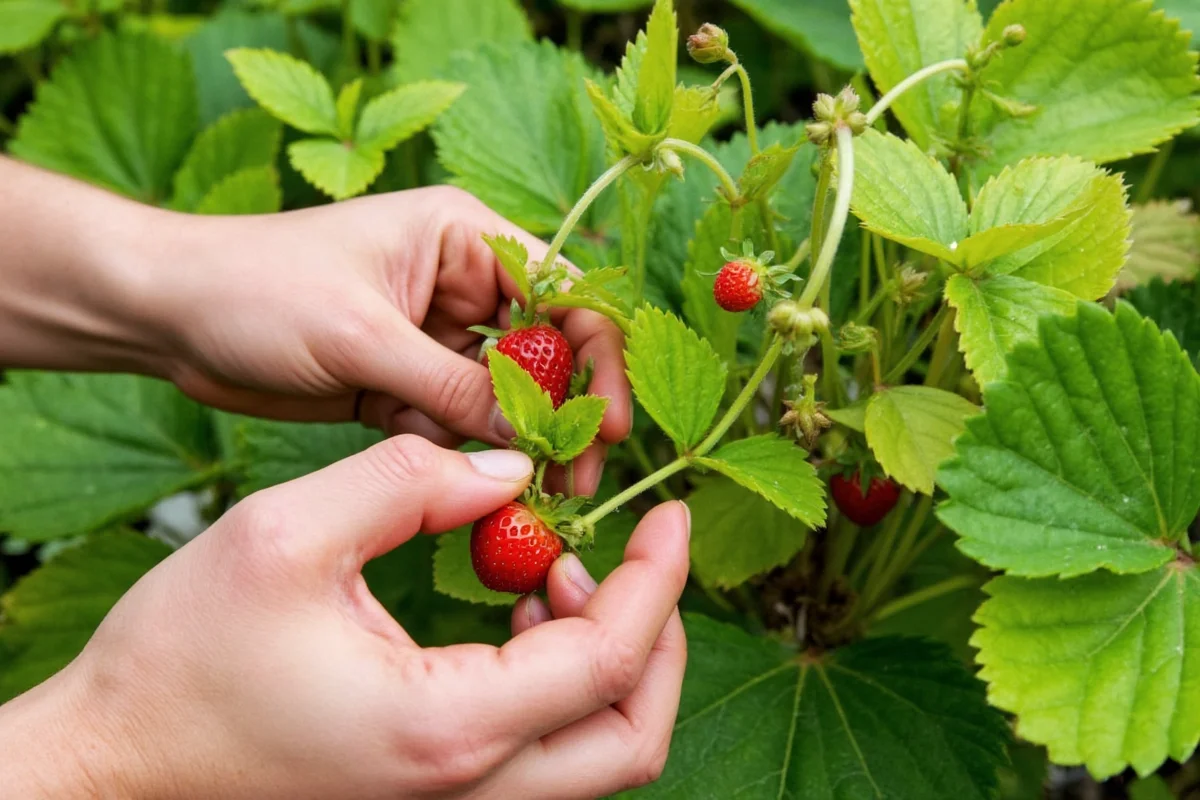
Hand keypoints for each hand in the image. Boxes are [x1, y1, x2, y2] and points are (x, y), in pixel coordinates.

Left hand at [0, 159, 627, 494]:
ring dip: (520, 447)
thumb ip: (451, 385)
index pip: (563, 293)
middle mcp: (462, 286)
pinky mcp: (406, 385)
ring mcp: (435, 340)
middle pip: (546, 353)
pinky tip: (480, 495)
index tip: (605, 424)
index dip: (596, 357)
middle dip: (563, 414)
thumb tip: (528, 440)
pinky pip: (459, 425)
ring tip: (538, 502)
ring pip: (505, 398)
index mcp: (464, 239)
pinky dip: (470, 458)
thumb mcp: (361, 334)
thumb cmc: (256, 289)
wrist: (169, 314)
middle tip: (576, 479)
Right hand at [0, 436, 688, 799]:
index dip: (658, 581)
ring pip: (595, 758)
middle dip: (660, 638)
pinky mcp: (429, 797)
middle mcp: (465, 792)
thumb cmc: (180, 658)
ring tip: (559, 568)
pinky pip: (542, 757)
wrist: (112, 762)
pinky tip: (517, 607)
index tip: (669, 513)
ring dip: (611, 661)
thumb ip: (410, 482)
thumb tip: (508, 469)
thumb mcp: (287, 535)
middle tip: (637, 553)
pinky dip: (561, 684)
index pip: (608, 662)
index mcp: (445, 729)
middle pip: (631, 739)